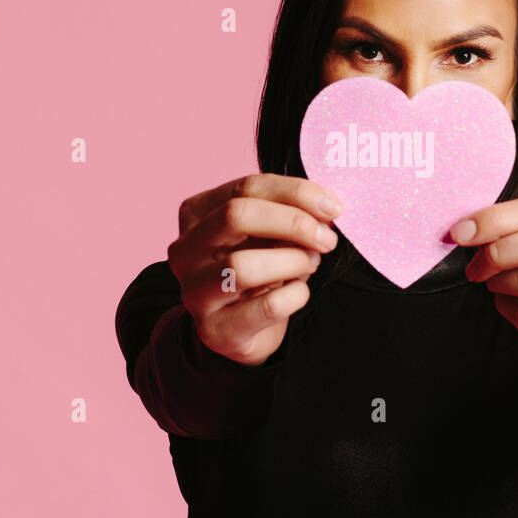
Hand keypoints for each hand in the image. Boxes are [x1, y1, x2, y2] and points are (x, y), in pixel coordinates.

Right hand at [168, 174, 341, 365]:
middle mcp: (185, 250)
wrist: (243, 328)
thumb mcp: (268, 233)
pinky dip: (295, 295)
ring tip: (310, 263)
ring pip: (243, 266)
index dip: (296, 193)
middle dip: (293, 223)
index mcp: (196, 213)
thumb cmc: (258, 267)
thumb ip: (289, 214)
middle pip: (236, 216)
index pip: (246, 188)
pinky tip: (299, 291)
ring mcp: (194, 292)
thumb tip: (326, 210)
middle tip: (326, 238)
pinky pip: (266, 307)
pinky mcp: (215, 329)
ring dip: (292, 261)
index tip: (333, 207)